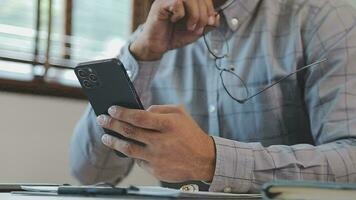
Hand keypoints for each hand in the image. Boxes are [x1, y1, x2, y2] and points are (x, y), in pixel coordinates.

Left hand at [96, 105, 215, 181]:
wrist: (204, 159)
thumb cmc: (190, 134)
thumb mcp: (180, 113)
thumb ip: (159, 108)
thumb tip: (139, 110)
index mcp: (168, 124)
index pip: (139, 117)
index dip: (122, 113)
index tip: (111, 109)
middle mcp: (162, 141)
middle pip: (129, 132)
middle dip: (112, 124)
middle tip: (102, 119)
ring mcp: (158, 157)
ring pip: (128, 149)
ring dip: (113, 141)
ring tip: (106, 137)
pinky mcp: (156, 170)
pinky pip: (138, 161)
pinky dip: (131, 153)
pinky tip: (126, 147)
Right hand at [130, 0, 219, 60]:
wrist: (157, 46)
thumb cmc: (174, 36)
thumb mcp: (196, 31)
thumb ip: (208, 24)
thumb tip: (217, 16)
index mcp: (186, 1)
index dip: (210, 7)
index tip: (211, 22)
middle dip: (204, 14)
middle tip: (199, 28)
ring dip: (195, 14)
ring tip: (190, 27)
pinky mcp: (160, 5)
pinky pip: (176, 2)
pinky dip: (180, 14)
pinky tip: (174, 20)